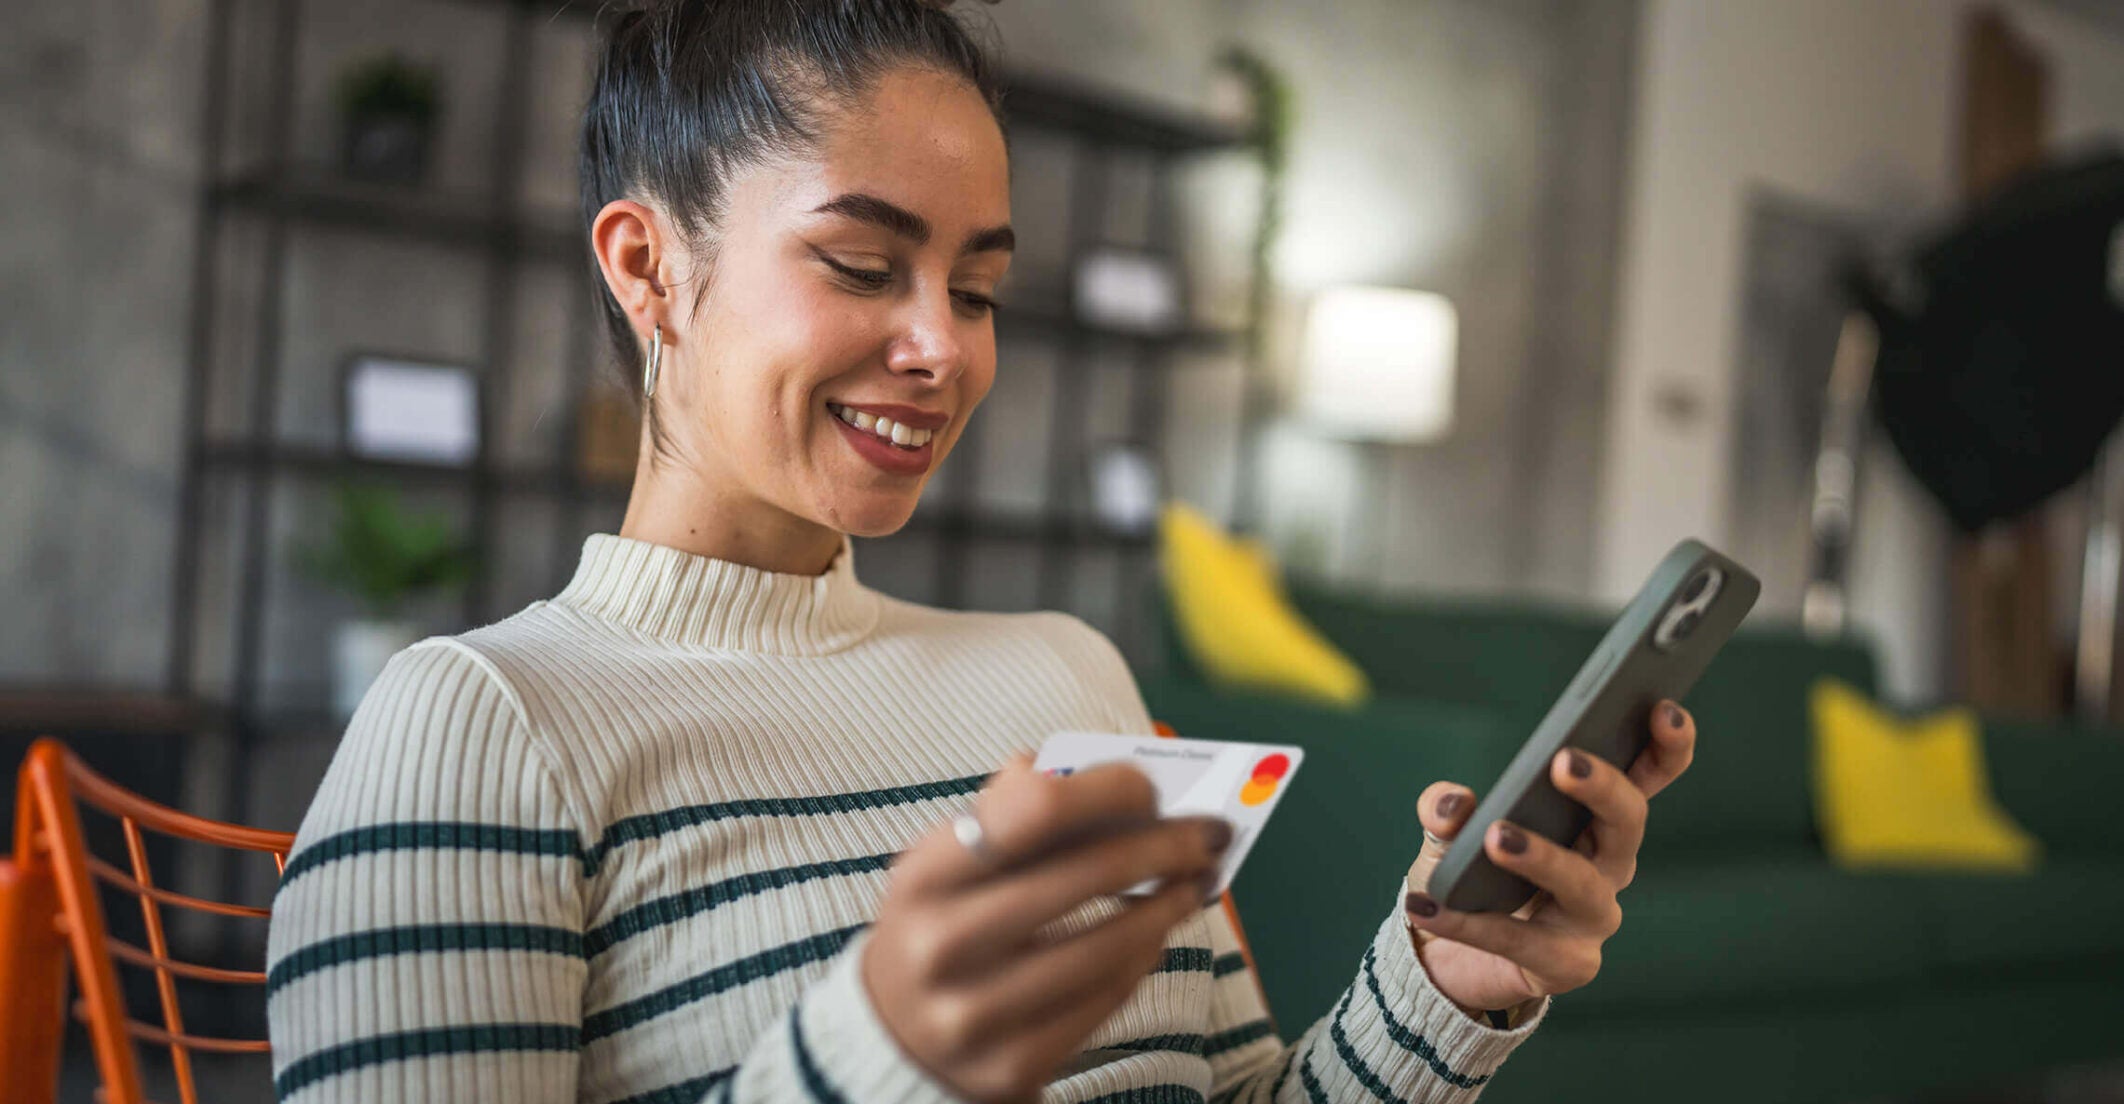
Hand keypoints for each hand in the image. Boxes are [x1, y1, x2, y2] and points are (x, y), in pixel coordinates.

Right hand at [862, 752, 1232, 1103]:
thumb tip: (1088, 769)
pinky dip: (1142, 959)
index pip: (1034, 807)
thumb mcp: (947, 864)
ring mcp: (976, 1014)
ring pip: (1107, 946)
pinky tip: (1156, 935)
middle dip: (1166, 846)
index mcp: (924, 875)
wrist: (894, 1039)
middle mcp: (943, 944)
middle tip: (1211, 833)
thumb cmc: (943, 923)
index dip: (1108, 790)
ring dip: (1168, 906)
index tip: (1151, 789)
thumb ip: (1008, 810)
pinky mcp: (1012, 1065)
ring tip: (1196, 883)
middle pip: (1086, 875)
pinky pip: (1104, 1001)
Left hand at [1401, 700, 1697, 1017]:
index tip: (1662, 708)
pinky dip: (1469, 922)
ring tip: (1495, 836)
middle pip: (1627, 822)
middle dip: (1602, 788)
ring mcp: (1593, 918)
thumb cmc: (1468, 875)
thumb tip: (1454, 804)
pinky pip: (1519, 940)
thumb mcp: (1451, 830)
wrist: (1445, 955)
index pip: (1649, 776)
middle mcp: (1608, 865)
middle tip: (1564, 762)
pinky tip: (1426, 904)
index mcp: (1595, 819)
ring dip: (1542, 856)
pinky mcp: (1566, 964)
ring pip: (1582, 884)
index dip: (1667, 745)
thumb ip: (1447, 808)